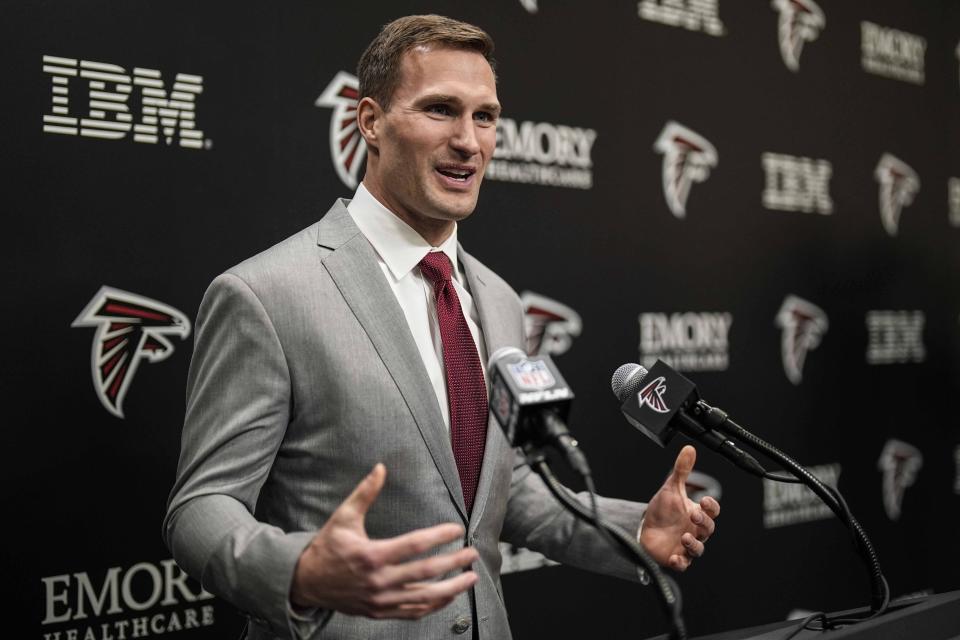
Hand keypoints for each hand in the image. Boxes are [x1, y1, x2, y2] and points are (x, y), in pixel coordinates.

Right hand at [290, 464, 477, 618]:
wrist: (306, 583)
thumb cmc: (327, 547)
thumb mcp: (343, 517)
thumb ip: (364, 493)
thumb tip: (380, 468)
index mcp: (371, 555)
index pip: (414, 545)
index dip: (439, 536)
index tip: (456, 529)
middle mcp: (379, 581)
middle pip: (426, 572)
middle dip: (454, 562)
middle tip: (472, 553)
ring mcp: (381, 600)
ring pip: (424, 597)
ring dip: (452, 588)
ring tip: (471, 577)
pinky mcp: (380, 612)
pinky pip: (414, 612)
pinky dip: (435, 605)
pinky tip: (449, 596)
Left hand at [639, 445, 719, 570]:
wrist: (646, 528)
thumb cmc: (663, 510)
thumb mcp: (671, 488)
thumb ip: (682, 470)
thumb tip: (689, 448)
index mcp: (697, 513)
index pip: (712, 511)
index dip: (711, 506)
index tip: (703, 499)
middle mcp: (695, 530)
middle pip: (708, 529)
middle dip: (704, 523)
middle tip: (694, 515)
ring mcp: (686, 545)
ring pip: (698, 549)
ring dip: (694, 544)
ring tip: (684, 537)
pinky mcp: (675, 557)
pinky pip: (683, 564)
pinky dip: (680, 562)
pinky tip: (674, 557)